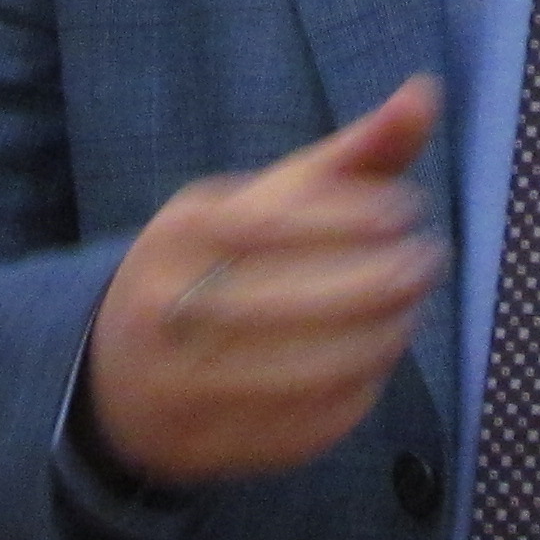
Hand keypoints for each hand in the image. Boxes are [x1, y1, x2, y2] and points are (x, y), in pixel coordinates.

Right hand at [86, 77, 443, 489]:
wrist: (113, 372)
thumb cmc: (216, 264)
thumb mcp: (264, 199)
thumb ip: (350, 154)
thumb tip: (426, 92)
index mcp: (180, 231)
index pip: (276, 219)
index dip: (354, 215)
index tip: (410, 210)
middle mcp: (167, 306)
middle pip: (292, 299)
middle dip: (377, 282)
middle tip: (425, 265)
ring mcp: (178, 384)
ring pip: (302, 372)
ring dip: (375, 344)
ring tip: (406, 318)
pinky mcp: (200, 448)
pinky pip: (295, 430)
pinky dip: (349, 400)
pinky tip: (373, 370)